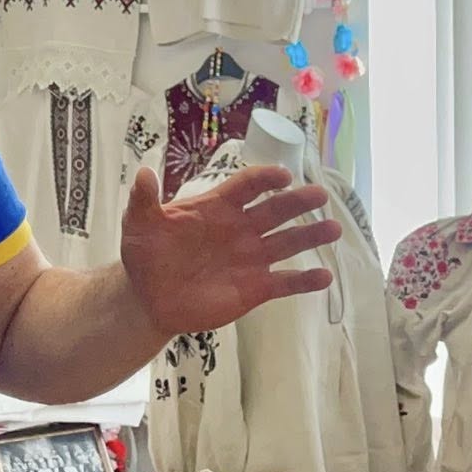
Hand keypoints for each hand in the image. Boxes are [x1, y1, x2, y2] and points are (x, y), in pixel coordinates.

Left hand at [120, 165, 340, 335]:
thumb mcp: (138, 225)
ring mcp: (251, 258)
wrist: (147, 297)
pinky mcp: (255, 288)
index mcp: (216, 208)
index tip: (282, 176)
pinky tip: (325, 276)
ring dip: (311, 235)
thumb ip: (143, 200)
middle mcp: (240, 229)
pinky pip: (286, 282)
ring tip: (333, 229)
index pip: (246, 186)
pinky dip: (305, 280)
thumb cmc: (145, 255)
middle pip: (275, 210)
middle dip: (298, 202)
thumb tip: (142, 173)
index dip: (264, 179)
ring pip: (288, 243)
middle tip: (320, 195)